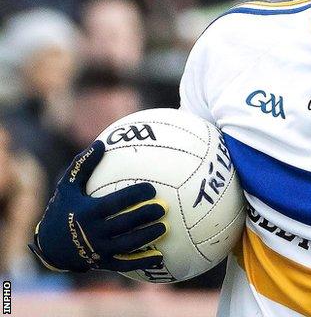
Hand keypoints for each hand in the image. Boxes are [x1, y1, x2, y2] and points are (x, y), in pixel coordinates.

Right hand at [28, 141, 166, 272]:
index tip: (151, 189)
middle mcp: (93, 232)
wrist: (51, 245)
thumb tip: (101, 143)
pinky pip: (125, 263)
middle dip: (145, 216)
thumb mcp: (67, 186)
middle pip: (124, 225)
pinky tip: (160, 256)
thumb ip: (83, 166)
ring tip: (164, 227)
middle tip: (163, 208)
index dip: (133, 197)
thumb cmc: (63, 209)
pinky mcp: (103, 262)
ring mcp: (99, 249)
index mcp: (87, 212)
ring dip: (148, 237)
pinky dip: (142, 261)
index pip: (114, 203)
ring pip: (128, 245)